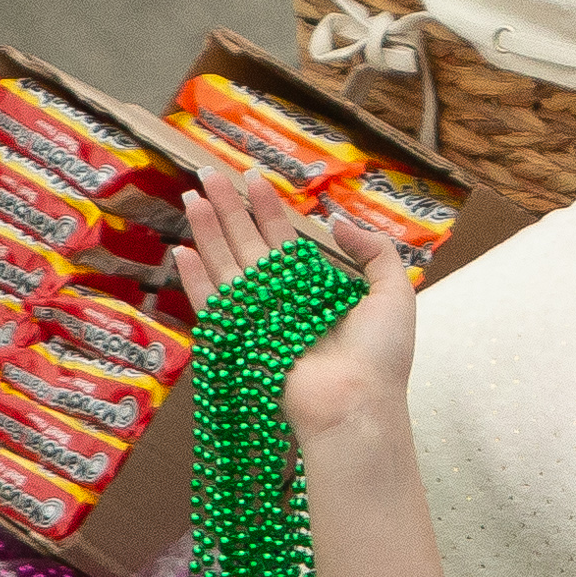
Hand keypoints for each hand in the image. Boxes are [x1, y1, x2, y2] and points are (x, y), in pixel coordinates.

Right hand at [174, 165, 417, 441]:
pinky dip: (196, 280)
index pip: (284, 237)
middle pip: (248, 243)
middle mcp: (283, 299)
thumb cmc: (381, 355)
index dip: (267, 206)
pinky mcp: (241, 340)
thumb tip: (336, 219)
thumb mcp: (393, 290)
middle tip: (207, 172)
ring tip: (192, 196)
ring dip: (207, 231)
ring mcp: (259, 319)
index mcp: (315, 287)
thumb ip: (372, 249)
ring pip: (227, 264)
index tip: (251, 175)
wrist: (359, 404)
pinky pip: (214, 305)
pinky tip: (182, 251)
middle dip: (229, 208)